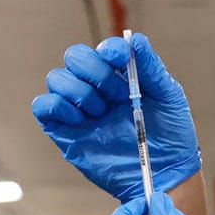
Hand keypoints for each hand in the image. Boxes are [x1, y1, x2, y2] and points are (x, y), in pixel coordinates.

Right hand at [32, 32, 201, 202]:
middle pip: (74, 56)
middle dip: (94, 71)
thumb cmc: (170, 135)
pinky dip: (56, 105)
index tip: (121, 59)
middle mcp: (96, 89)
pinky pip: (44, 106)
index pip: (103, 49)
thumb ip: (151, 67)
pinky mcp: (65, 131)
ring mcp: (79, 110)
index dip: (109, 50)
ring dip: (79, 91)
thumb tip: (134, 40)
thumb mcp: (168, 96)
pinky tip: (80, 119)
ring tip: (101, 112)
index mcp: (120, 76)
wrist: (163, 174)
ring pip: (56, 78)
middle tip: (116, 96)